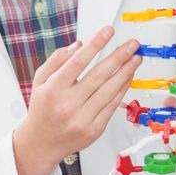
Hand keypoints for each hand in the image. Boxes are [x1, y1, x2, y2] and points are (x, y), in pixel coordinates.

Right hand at [13, 26, 140, 174]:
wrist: (41, 143)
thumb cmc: (42, 109)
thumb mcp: (40, 81)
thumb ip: (57, 60)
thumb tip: (79, 45)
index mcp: (53, 90)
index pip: (78, 62)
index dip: (96, 44)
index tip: (108, 31)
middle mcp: (68, 105)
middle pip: (99, 75)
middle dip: (119, 56)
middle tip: (132, 44)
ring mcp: (82, 119)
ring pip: (110, 90)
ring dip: (126, 72)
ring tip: (136, 58)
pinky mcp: (95, 130)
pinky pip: (113, 105)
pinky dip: (122, 89)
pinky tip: (128, 77)